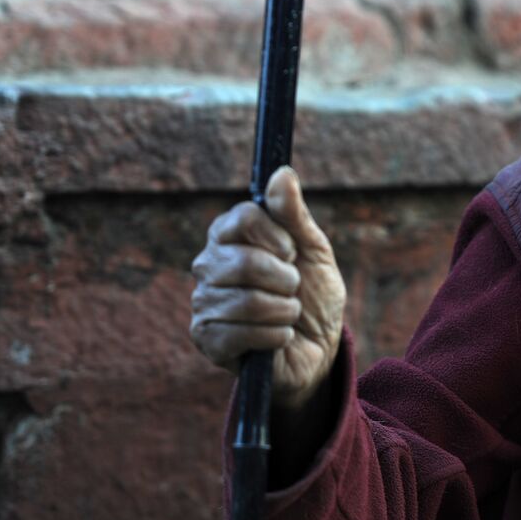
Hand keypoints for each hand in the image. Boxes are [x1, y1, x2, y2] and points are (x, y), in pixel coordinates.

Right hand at [189, 166, 346, 409]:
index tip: (292, 252)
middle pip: (245, 262)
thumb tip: (282, 172)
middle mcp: (208, 265)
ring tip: (288, 313)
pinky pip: (243, 333)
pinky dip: (275, 336)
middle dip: (286, 280)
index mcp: (229, 235)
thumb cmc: (313, 294)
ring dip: (285, 311)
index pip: (244, 217)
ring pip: (247, 301)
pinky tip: (278, 337)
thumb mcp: (313, 250)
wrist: (317, 347)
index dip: (277, 236)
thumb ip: (294, 214)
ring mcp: (203, 302)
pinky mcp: (206, 338)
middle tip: (293, 289)